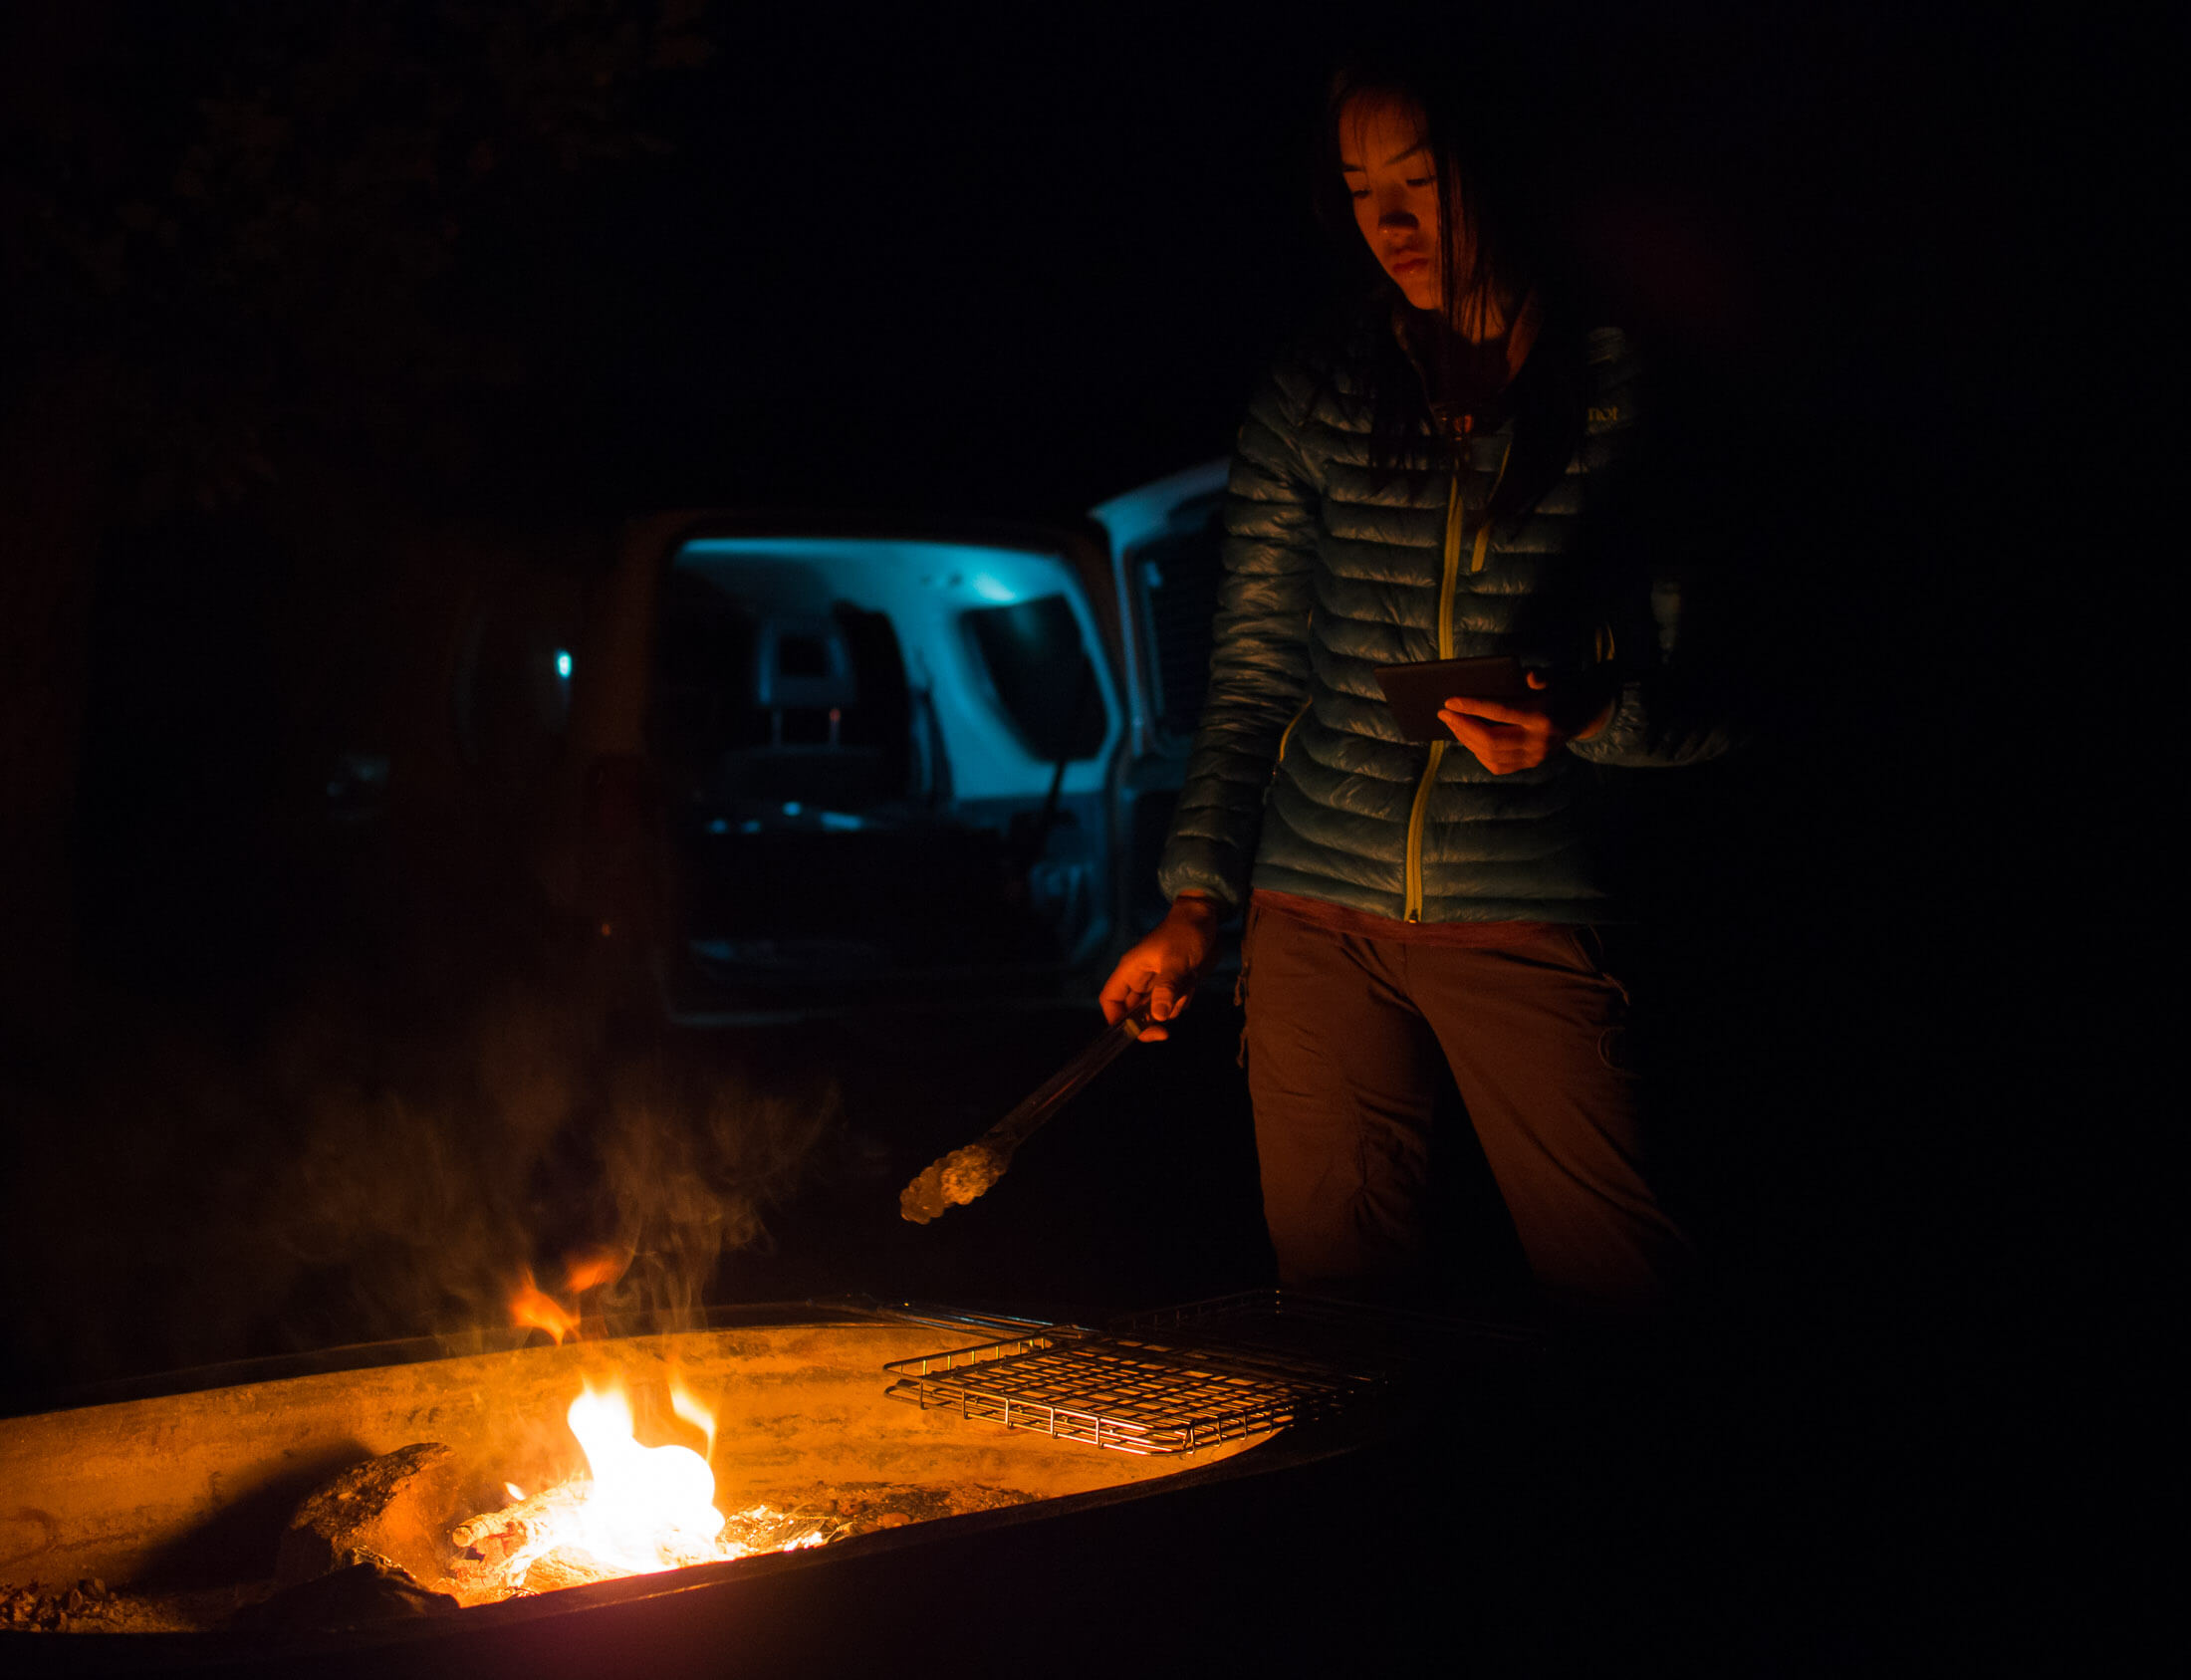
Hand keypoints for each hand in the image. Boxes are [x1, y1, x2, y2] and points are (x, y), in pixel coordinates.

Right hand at [1098, 893, 1220, 1040]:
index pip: (1110, 1000)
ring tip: (1186, 986)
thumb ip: (1166, 987)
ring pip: (1156, 1010)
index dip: (1115, 1019)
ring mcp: (1156, 982)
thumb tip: (1158, 1016)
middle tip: (1165, 1029)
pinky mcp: (1172, 983)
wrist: (1205, 918)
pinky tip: (1191, 982)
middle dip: (1151, 1019)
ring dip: (1172, 1007)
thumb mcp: (1176, 960)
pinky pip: (1172, 1003)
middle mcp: (1139, 979)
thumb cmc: (1185, 933)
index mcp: (1130, 970)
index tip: (1134, 1032)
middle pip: (1133, 1011)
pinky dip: (1182, 999)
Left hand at [1439, 671, 1613, 774]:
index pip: (1500, 712)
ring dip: (1466, 740)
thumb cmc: (1563, 689)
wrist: (1587, 713)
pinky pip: (1498, 765)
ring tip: (1451, 723)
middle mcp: (1538, 741)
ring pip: (1491, 755)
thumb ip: (1542, 677)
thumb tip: (1529, 676)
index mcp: (1542, 716)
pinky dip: (1478, 752)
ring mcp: (1535, 757)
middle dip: (1462, 726)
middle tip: (1443, 713)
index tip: (1449, 701)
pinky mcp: (1531, 764)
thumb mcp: (1557, 677)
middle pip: (1491, 740)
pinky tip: (1467, 738)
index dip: (1472, 707)